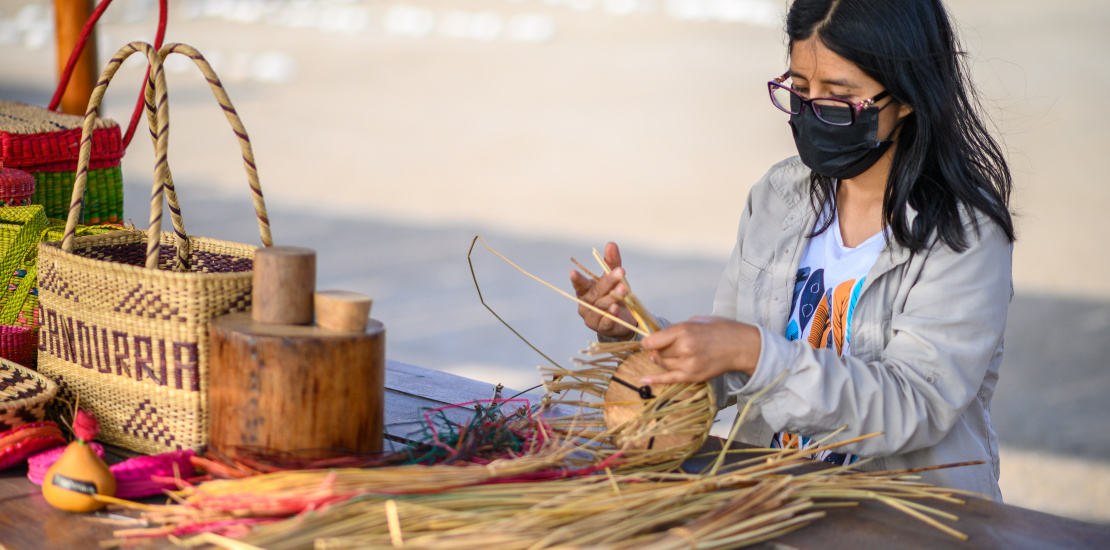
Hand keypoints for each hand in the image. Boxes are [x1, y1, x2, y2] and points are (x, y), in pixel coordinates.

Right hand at [569, 242, 636, 338]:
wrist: (624, 321)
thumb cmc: (614, 296)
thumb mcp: (614, 279)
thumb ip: (611, 263)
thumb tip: (611, 243)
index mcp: (585, 291)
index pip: (580, 285)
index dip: (577, 279)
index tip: (572, 272)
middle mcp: (585, 305)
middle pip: (595, 293)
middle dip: (608, 282)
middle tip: (620, 272)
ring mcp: (592, 318)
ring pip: (601, 306)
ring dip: (612, 297)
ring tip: (623, 289)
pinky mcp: (602, 328)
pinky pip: (605, 321)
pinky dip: (610, 315)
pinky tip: (616, 307)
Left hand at [639, 316, 760, 383]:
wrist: (742, 346)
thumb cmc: (721, 329)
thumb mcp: (696, 321)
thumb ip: (677, 329)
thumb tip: (661, 336)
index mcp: (684, 331)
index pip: (653, 340)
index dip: (648, 341)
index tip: (648, 340)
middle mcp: (684, 349)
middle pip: (658, 353)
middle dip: (657, 349)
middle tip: (661, 346)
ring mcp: (689, 365)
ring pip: (663, 364)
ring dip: (660, 360)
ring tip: (662, 355)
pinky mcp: (694, 376)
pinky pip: (670, 379)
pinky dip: (656, 379)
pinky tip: (644, 379)